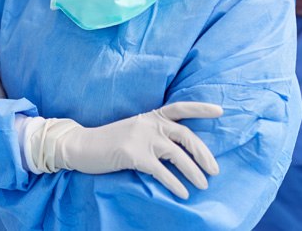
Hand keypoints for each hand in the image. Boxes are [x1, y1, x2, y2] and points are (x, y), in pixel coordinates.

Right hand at [30, 102, 222, 198]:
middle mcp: (149, 123)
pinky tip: (183, 193)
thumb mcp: (134, 130)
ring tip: (203, 185)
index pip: (180, 107)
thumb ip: (154, 133)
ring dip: (194, 171)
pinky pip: (161, 171)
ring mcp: (141, 138)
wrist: (81, 145)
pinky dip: (175, 183)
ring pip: (177, 154)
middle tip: (215, 170)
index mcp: (150, 116)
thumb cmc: (109, 141)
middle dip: (203, 153)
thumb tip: (179, 149)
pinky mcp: (133, 155)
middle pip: (185, 135)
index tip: (220, 111)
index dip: (200, 108)